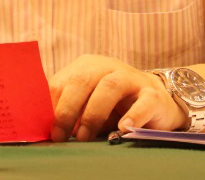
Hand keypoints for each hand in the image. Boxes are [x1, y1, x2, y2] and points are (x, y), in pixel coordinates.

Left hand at [48, 54, 185, 141]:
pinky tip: (124, 128)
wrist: (157, 100)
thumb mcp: (88, 104)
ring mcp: (132, 78)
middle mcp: (107, 66)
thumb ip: (71, 110)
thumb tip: (48, 129)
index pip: (61, 81)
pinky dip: (133, 115)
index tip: (48, 131)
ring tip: (85, 136)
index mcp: (86, 67)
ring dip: (94, 113)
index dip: (51, 106)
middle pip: (82, 80)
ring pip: (110, 86)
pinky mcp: (153, 94)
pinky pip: (144, 102)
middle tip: (61, 136)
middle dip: (68, 109)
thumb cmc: (114, 105)